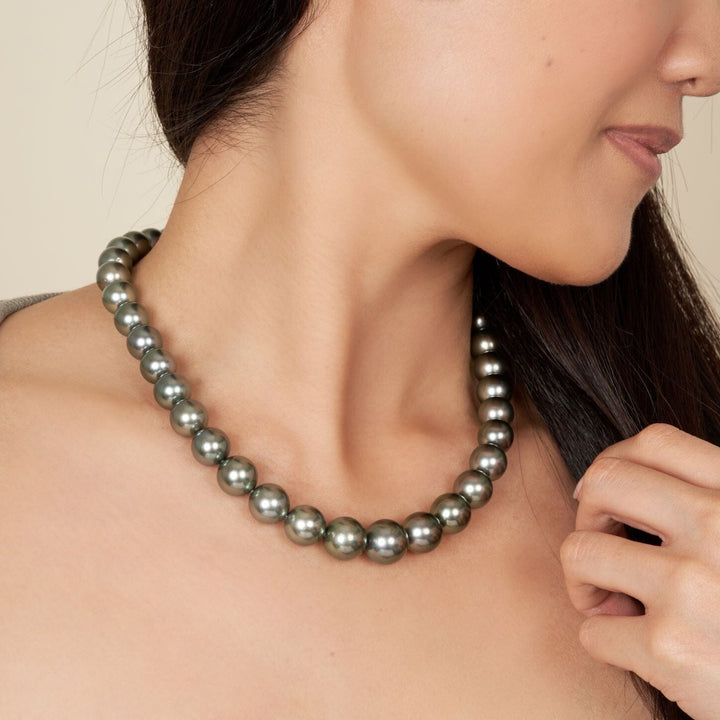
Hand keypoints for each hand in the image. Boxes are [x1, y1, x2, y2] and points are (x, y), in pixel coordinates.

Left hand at [560, 423, 719, 719]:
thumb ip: (714, 503)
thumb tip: (624, 476)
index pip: (655, 442)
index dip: (615, 465)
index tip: (609, 498)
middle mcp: (718, 528)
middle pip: (603, 484)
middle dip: (588, 517)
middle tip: (607, 550)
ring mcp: (691, 586)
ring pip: (579, 552)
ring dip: (584, 583)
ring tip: (615, 604)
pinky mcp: (671, 649)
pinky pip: (592, 630)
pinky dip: (605, 642)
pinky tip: (638, 651)